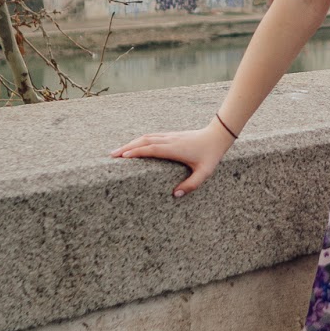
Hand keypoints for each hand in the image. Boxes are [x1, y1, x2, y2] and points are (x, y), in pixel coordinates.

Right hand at [109, 121, 229, 197]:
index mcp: (175, 149)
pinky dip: (140, 140)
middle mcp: (169, 140)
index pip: (152, 149)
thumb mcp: (204, 173)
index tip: (123, 156)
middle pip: (144, 141)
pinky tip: (134, 145)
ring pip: (146, 137)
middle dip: (127, 147)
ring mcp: (169, 136)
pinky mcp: (171, 135)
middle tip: (112, 155)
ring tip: (118, 152)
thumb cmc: (211, 155)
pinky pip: (152, 136)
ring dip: (131, 143)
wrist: (217, 136)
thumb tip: (175, 194)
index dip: (137, 152)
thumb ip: (191, 184)